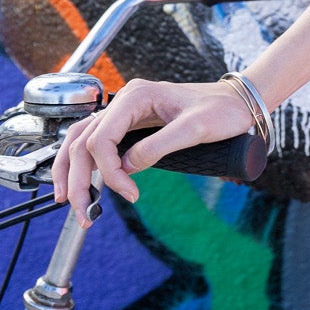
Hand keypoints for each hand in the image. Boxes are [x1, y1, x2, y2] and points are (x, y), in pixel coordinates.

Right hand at [48, 77, 254, 225]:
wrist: (237, 103)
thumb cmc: (222, 110)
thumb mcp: (195, 128)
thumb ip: (159, 146)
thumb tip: (127, 168)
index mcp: (135, 96)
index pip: (101, 139)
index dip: (109, 171)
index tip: (130, 194)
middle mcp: (124, 102)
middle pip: (83, 141)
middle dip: (78, 179)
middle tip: (82, 212)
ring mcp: (125, 113)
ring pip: (82, 142)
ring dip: (73, 172)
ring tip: (72, 202)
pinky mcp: (130, 124)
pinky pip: (97, 142)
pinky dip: (85, 163)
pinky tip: (83, 182)